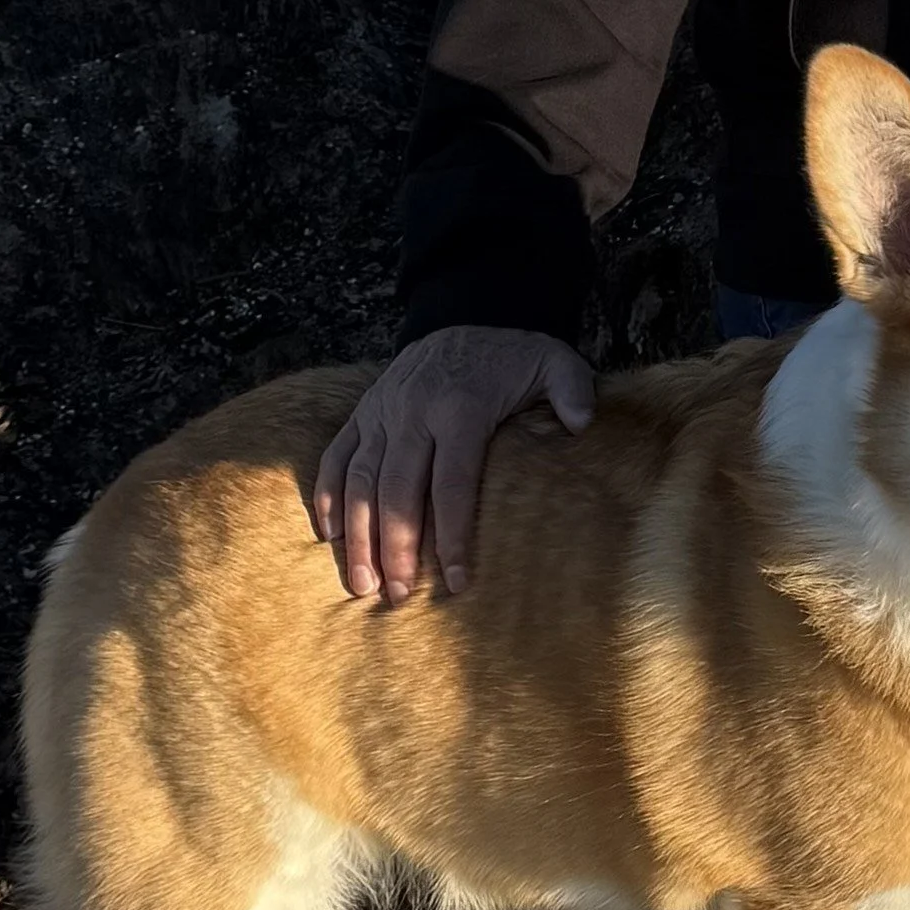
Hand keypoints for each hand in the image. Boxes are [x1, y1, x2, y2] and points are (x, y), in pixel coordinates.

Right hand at [312, 325, 593, 603]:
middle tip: (397, 597)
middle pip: (397, 491)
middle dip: (395, 548)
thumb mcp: (555, 361)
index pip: (452, 484)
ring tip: (361, 584)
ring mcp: (381, 412)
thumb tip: (582, 423)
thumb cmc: (512, 354)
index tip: (458, 581)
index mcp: (460, 408)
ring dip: (357, 535)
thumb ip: (573, 390)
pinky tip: (329, 536)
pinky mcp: (362, 412)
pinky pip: (336, 457)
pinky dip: (327, 496)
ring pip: (359, 480)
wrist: (462, 312)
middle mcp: (412, 412)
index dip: (452, 536)